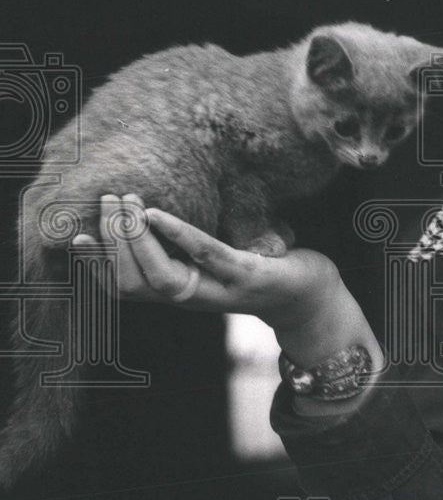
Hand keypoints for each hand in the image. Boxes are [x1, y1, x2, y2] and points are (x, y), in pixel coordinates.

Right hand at [76, 194, 379, 370]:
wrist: (311, 297)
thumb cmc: (260, 270)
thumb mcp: (216, 260)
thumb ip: (184, 249)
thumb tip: (149, 216)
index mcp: (181, 294)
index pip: (125, 290)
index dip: (97, 267)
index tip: (74, 236)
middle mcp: (194, 299)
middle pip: (134, 285)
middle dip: (112, 244)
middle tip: (104, 199)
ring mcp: (220, 291)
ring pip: (161, 277)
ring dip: (136, 239)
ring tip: (126, 201)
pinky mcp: (248, 278)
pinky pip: (205, 255)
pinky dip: (177, 234)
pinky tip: (157, 213)